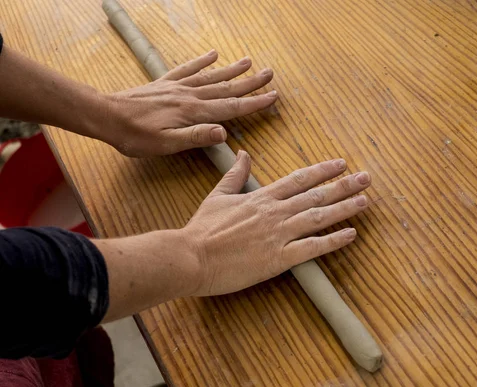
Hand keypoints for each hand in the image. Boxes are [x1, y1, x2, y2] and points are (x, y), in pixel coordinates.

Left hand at [98, 50, 276, 156]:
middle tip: (270, 74)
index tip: (273, 97)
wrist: (106, 116)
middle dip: (250, 83)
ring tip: (249, 61)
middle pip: (226, 88)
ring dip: (232, 70)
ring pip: (211, 76)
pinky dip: (201, 61)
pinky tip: (213, 54)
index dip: (254, 103)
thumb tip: (224, 132)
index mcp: (193, 112)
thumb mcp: (166, 144)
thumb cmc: (135, 136)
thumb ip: (196, 137)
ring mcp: (177, 87)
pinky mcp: (165, 83)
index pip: (231, 107)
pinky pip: (187, 69)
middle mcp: (189, 95)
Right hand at [181, 151, 371, 296]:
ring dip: (344, 208)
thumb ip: (235, 174)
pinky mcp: (278, 259)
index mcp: (261, 197)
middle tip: (366, 178)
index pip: (299, 179)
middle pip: (316, 195)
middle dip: (343, 186)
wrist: (191, 256)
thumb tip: (243, 153)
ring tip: (365, 201)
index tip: (341, 164)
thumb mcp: (218, 195)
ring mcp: (279, 234)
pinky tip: (351, 234)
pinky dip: (333, 241)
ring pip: (318, 217)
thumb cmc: (202, 228)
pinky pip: (312, 248)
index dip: (322, 171)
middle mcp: (275, 212)